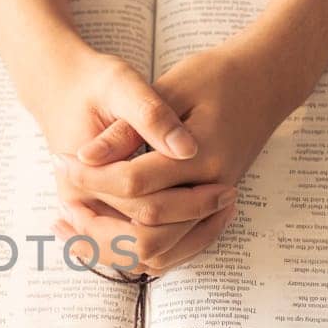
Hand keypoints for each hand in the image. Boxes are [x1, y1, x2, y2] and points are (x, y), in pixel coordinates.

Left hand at [54, 42, 299, 273]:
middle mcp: (214, 188)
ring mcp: (215, 204)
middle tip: (64, 206)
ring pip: (160, 252)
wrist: (266, 81)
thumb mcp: (171, 86)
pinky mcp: (211, 210)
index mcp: (204, 153)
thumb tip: (86, 156)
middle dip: (98, 224)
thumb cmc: (217, 75)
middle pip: (148, 231)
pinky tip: (105, 238)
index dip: (91, 178)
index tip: (61, 163)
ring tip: (73, 229)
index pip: (135, 183)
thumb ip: (131, 126)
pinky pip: (174, 249)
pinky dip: (138, 251)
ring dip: (114, 249)